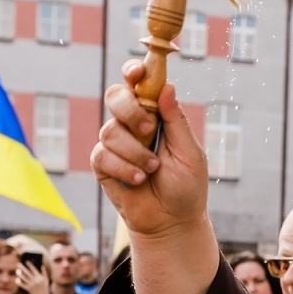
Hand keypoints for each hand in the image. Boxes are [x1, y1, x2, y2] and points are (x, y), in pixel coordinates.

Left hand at [17, 260, 51, 293]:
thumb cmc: (44, 288)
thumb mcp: (46, 280)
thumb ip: (44, 273)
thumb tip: (42, 266)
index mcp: (40, 278)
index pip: (34, 270)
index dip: (30, 265)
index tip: (26, 261)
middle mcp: (36, 281)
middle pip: (28, 273)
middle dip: (22, 268)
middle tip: (18, 264)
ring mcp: (32, 285)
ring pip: (24, 278)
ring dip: (20, 274)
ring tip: (17, 271)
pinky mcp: (28, 289)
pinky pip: (22, 285)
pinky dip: (19, 282)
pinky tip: (17, 279)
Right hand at [91, 62, 208, 241]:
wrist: (173, 222)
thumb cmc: (186, 187)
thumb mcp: (190, 153)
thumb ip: (176, 121)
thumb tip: (168, 87)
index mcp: (155, 116)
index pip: (138, 84)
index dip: (133, 72)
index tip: (137, 72)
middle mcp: (132, 125)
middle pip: (115, 96)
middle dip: (129, 110)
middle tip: (149, 130)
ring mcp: (116, 145)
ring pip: (109, 130)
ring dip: (135, 152)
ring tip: (152, 170)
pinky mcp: (103, 166)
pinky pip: (102, 156)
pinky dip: (124, 169)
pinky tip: (139, 181)